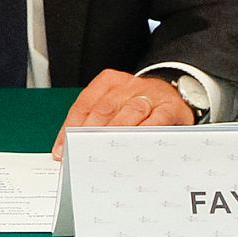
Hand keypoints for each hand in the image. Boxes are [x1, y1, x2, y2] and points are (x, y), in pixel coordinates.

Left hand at [51, 69, 193, 158]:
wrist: (175, 92)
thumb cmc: (139, 104)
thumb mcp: (118, 104)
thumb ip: (97, 121)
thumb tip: (72, 148)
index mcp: (108, 83)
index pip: (84, 104)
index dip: (70, 128)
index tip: (62, 150)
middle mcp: (127, 86)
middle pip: (104, 108)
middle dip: (90, 133)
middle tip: (82, 154)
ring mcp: (149, 95)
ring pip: (129, 112)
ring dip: (115, 133)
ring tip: (104, 153)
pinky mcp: (169, 107)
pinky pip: (157, 119)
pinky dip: (145, 132)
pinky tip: (136, 145)